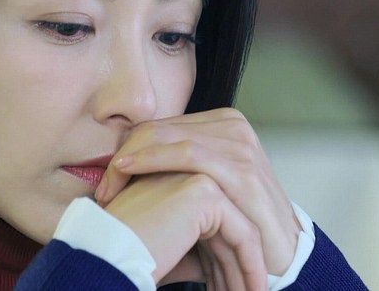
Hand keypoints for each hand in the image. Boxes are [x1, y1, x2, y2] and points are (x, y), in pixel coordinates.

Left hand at [97, 108, 299, 274]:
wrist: (276, 254)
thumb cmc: (231, 225)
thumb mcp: (196, 190)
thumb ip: (167, 170)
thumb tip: (117, 165)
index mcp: (220, 124)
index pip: (160, 124)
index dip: (127, 146)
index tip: (106, 178)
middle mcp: (232, 126)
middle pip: (160, 127)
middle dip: (124, 152)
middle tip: (103, 185)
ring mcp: (241, 145)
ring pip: (169, 136)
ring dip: (132, 158)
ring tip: (109, 185)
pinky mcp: (244, 169)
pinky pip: (189, 155)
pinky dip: (152, 160)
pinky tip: (128, 170)